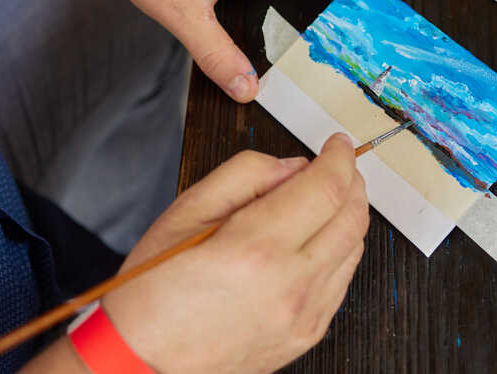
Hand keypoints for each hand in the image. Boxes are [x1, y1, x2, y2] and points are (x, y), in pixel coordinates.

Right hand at [101, 134, 368, 373]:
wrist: (142, 365)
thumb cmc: (151, 292)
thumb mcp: (185, 212)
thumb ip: (245, 176)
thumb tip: (293, 167)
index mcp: (256, 248)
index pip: (327, 188)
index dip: (339, 158)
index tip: (337, 144)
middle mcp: (290, 285)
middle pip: (352, 218)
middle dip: (352, 181)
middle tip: (338, 165)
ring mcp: (303, 316)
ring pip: (355, 250)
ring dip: (349, 215)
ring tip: (326, 198)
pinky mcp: (306, 335)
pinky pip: (342, 282)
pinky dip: (340, 251)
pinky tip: (317, 239)